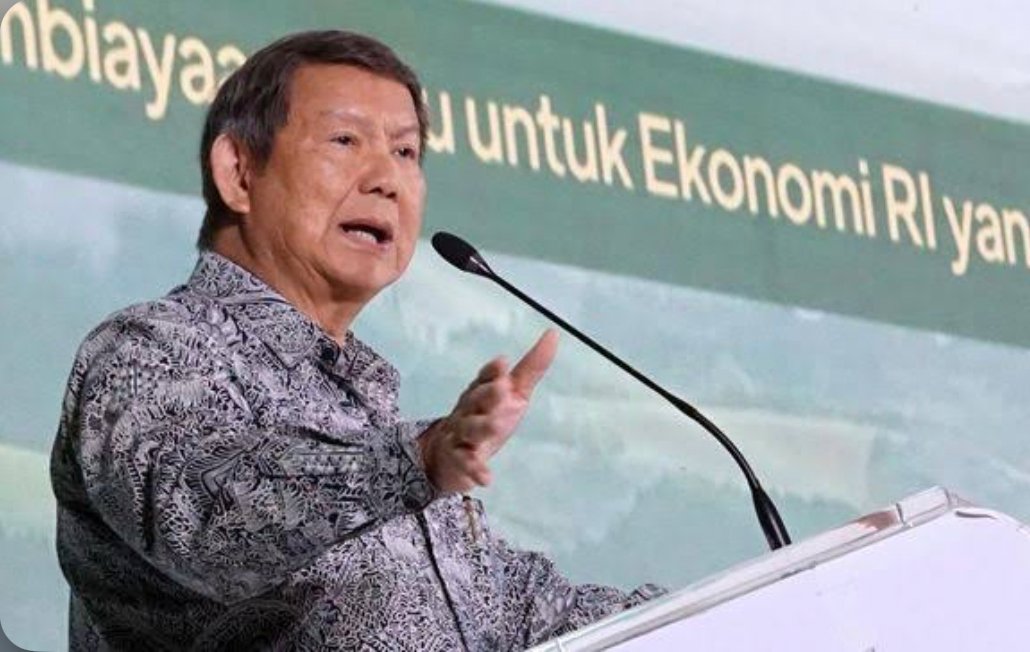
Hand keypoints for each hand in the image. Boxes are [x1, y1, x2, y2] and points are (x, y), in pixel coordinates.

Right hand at [420, 329, 558, 493]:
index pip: (484, 377)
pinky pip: (466, 463)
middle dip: (487, 394)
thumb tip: (553, 333)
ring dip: (481, 426)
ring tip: (496, 426)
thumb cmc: (488, 416)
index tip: (502, 364)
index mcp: (481, 390)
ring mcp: (461, 434)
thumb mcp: (513, 393)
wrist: (447, 455)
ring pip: (470, 428)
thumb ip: (532, 367)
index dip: (491, 371)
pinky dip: (475, 470)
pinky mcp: (459, 459)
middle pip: (475, 399)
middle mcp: (469, 409)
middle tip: (502, 389)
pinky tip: (486, 479)